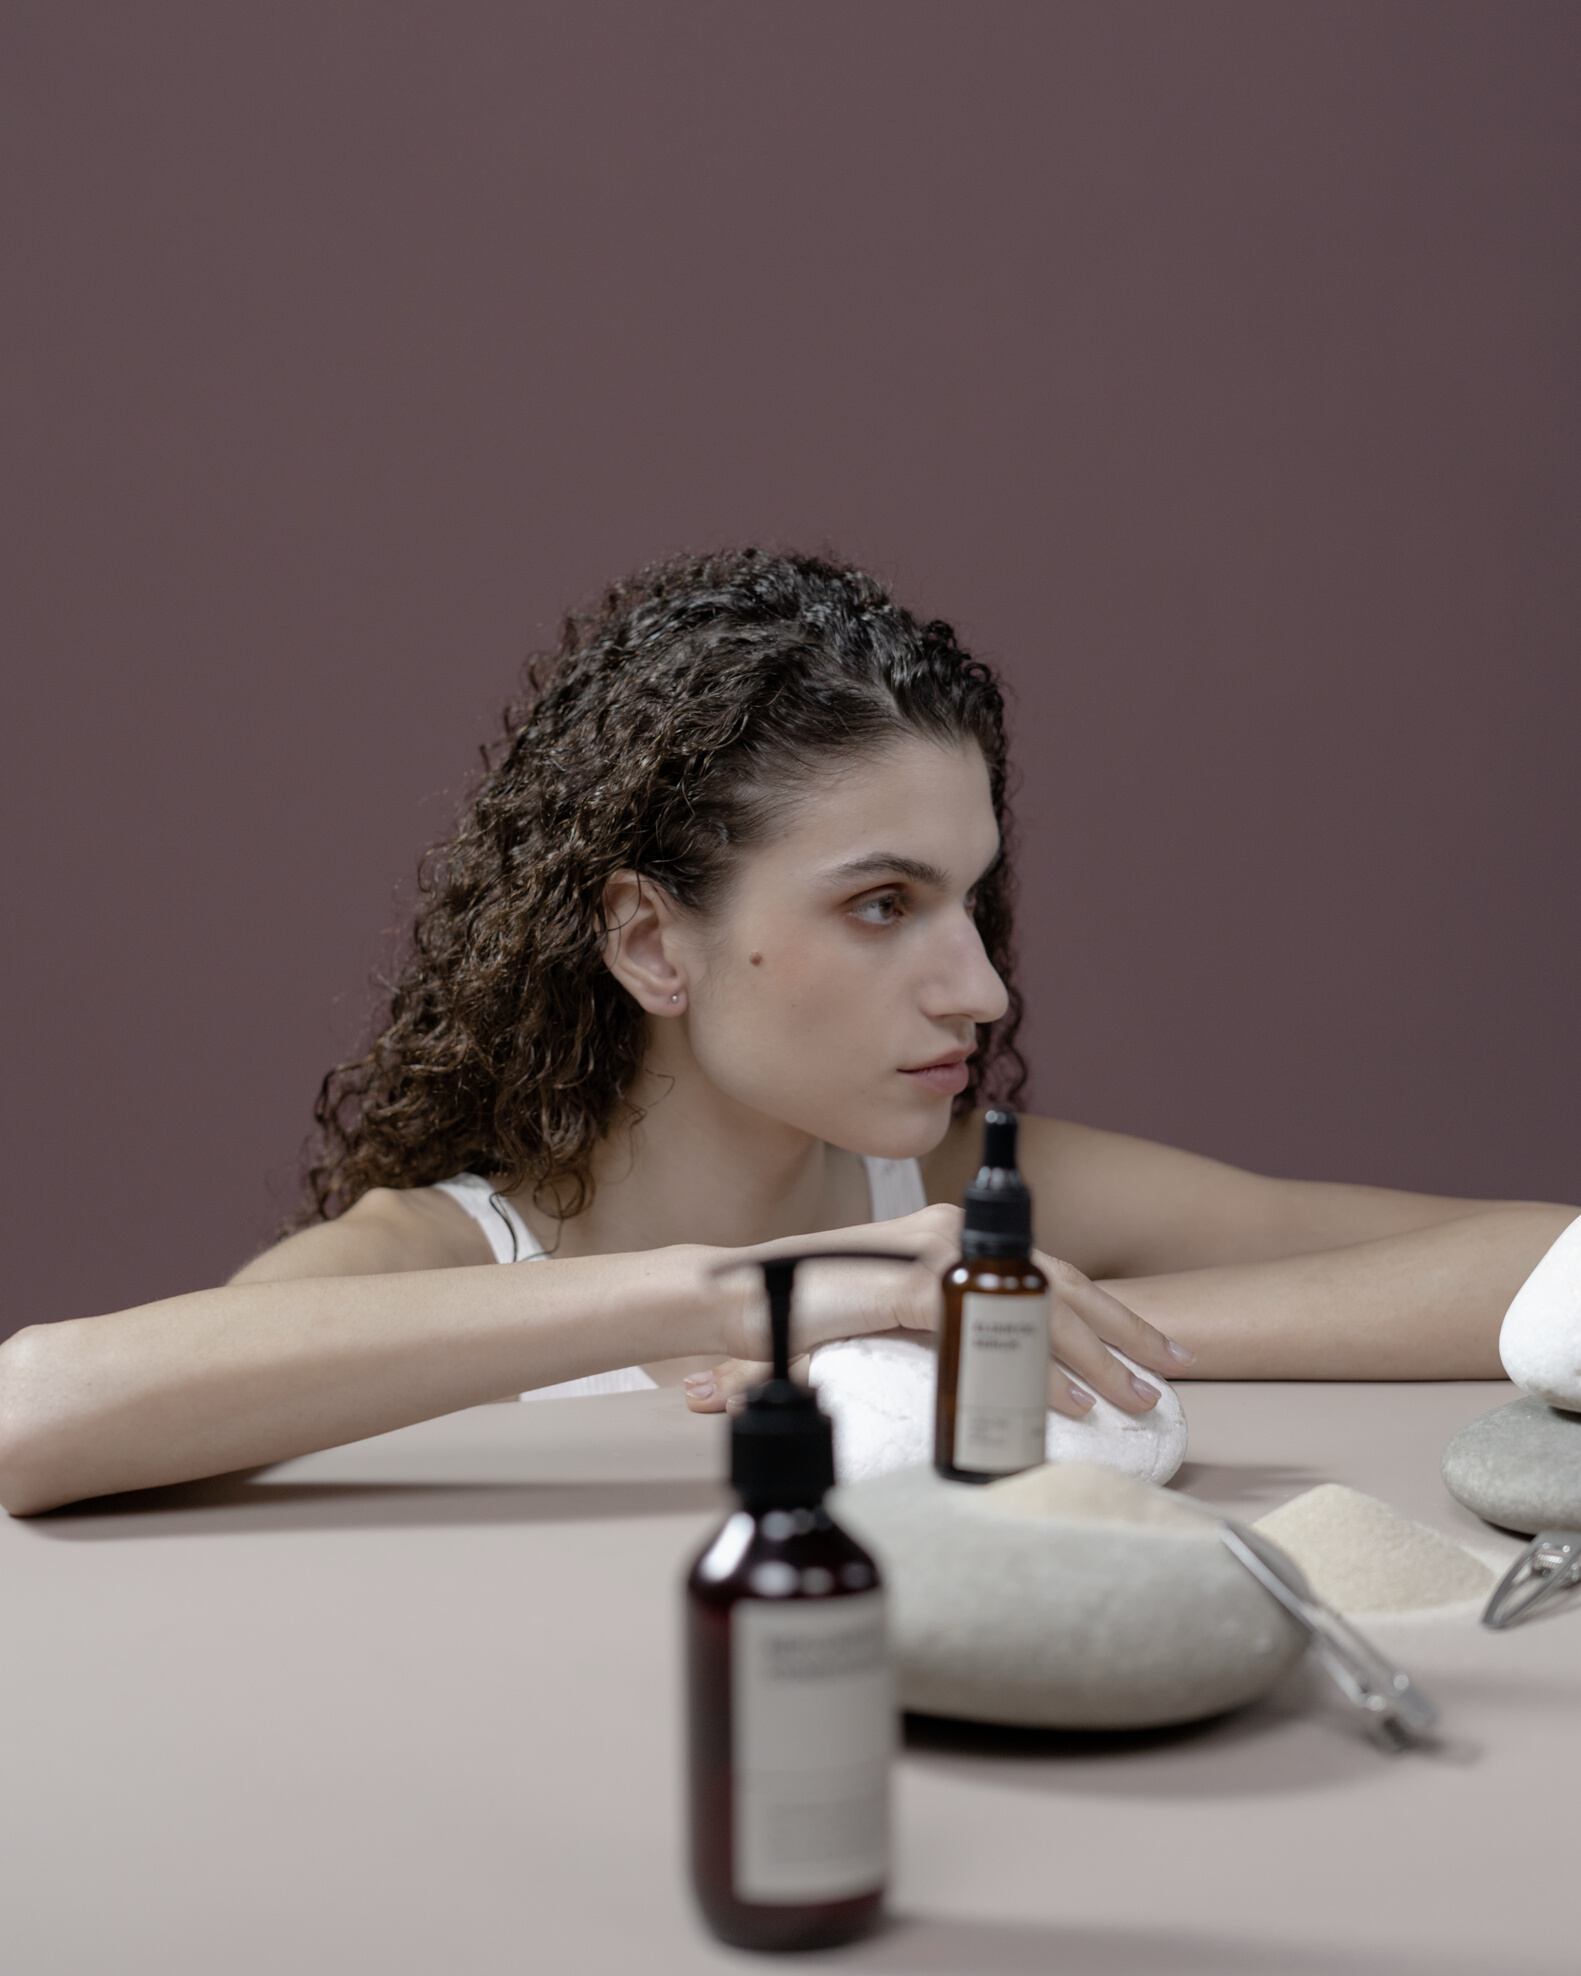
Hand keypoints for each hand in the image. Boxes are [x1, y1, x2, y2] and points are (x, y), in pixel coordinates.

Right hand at [686, 1207, 1193, 1412]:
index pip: (1041, 1268)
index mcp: (945, 1236)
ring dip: (1094, 1354)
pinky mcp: (903, 1285)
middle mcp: (945, 1232)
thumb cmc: (800, 1312)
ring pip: (1034, 1302)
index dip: (1101, 1308)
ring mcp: (926, 1254)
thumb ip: (937, 1325)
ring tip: (1137, 1397)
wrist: (729, 1298)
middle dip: (1124, 1328)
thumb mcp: (885, 1316)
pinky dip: (1033, 1367)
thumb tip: (990, 1371)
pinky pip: (987, 1328)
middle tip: (1175, 1369)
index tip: (1148, 1347)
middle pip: (1057, 1279)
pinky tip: (1067, 1402)